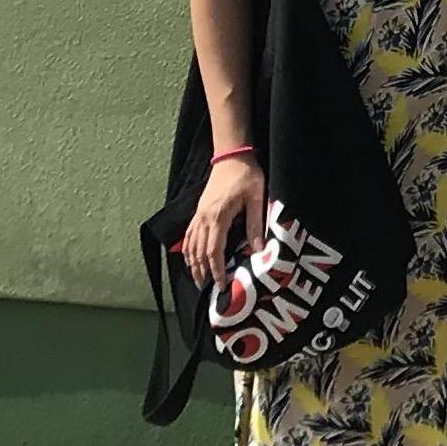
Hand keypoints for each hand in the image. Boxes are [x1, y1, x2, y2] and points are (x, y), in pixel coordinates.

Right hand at [182, 158, 267, 286]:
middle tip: (207, 289)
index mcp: (219, 216)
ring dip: (193, 264)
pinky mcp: (199, 210)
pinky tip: (190, 258)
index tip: (221, 285)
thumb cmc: (247, 175)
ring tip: (197, 279)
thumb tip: (258, 250)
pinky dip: (188, 249)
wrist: (232, 156)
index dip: (216, 270)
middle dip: (203, 272)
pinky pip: (189, 234)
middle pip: (199, 252)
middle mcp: (204, 217)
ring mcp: (199, 214)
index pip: (214, 251)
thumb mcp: (257, 198)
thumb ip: (256, 224)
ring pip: (191, 245)